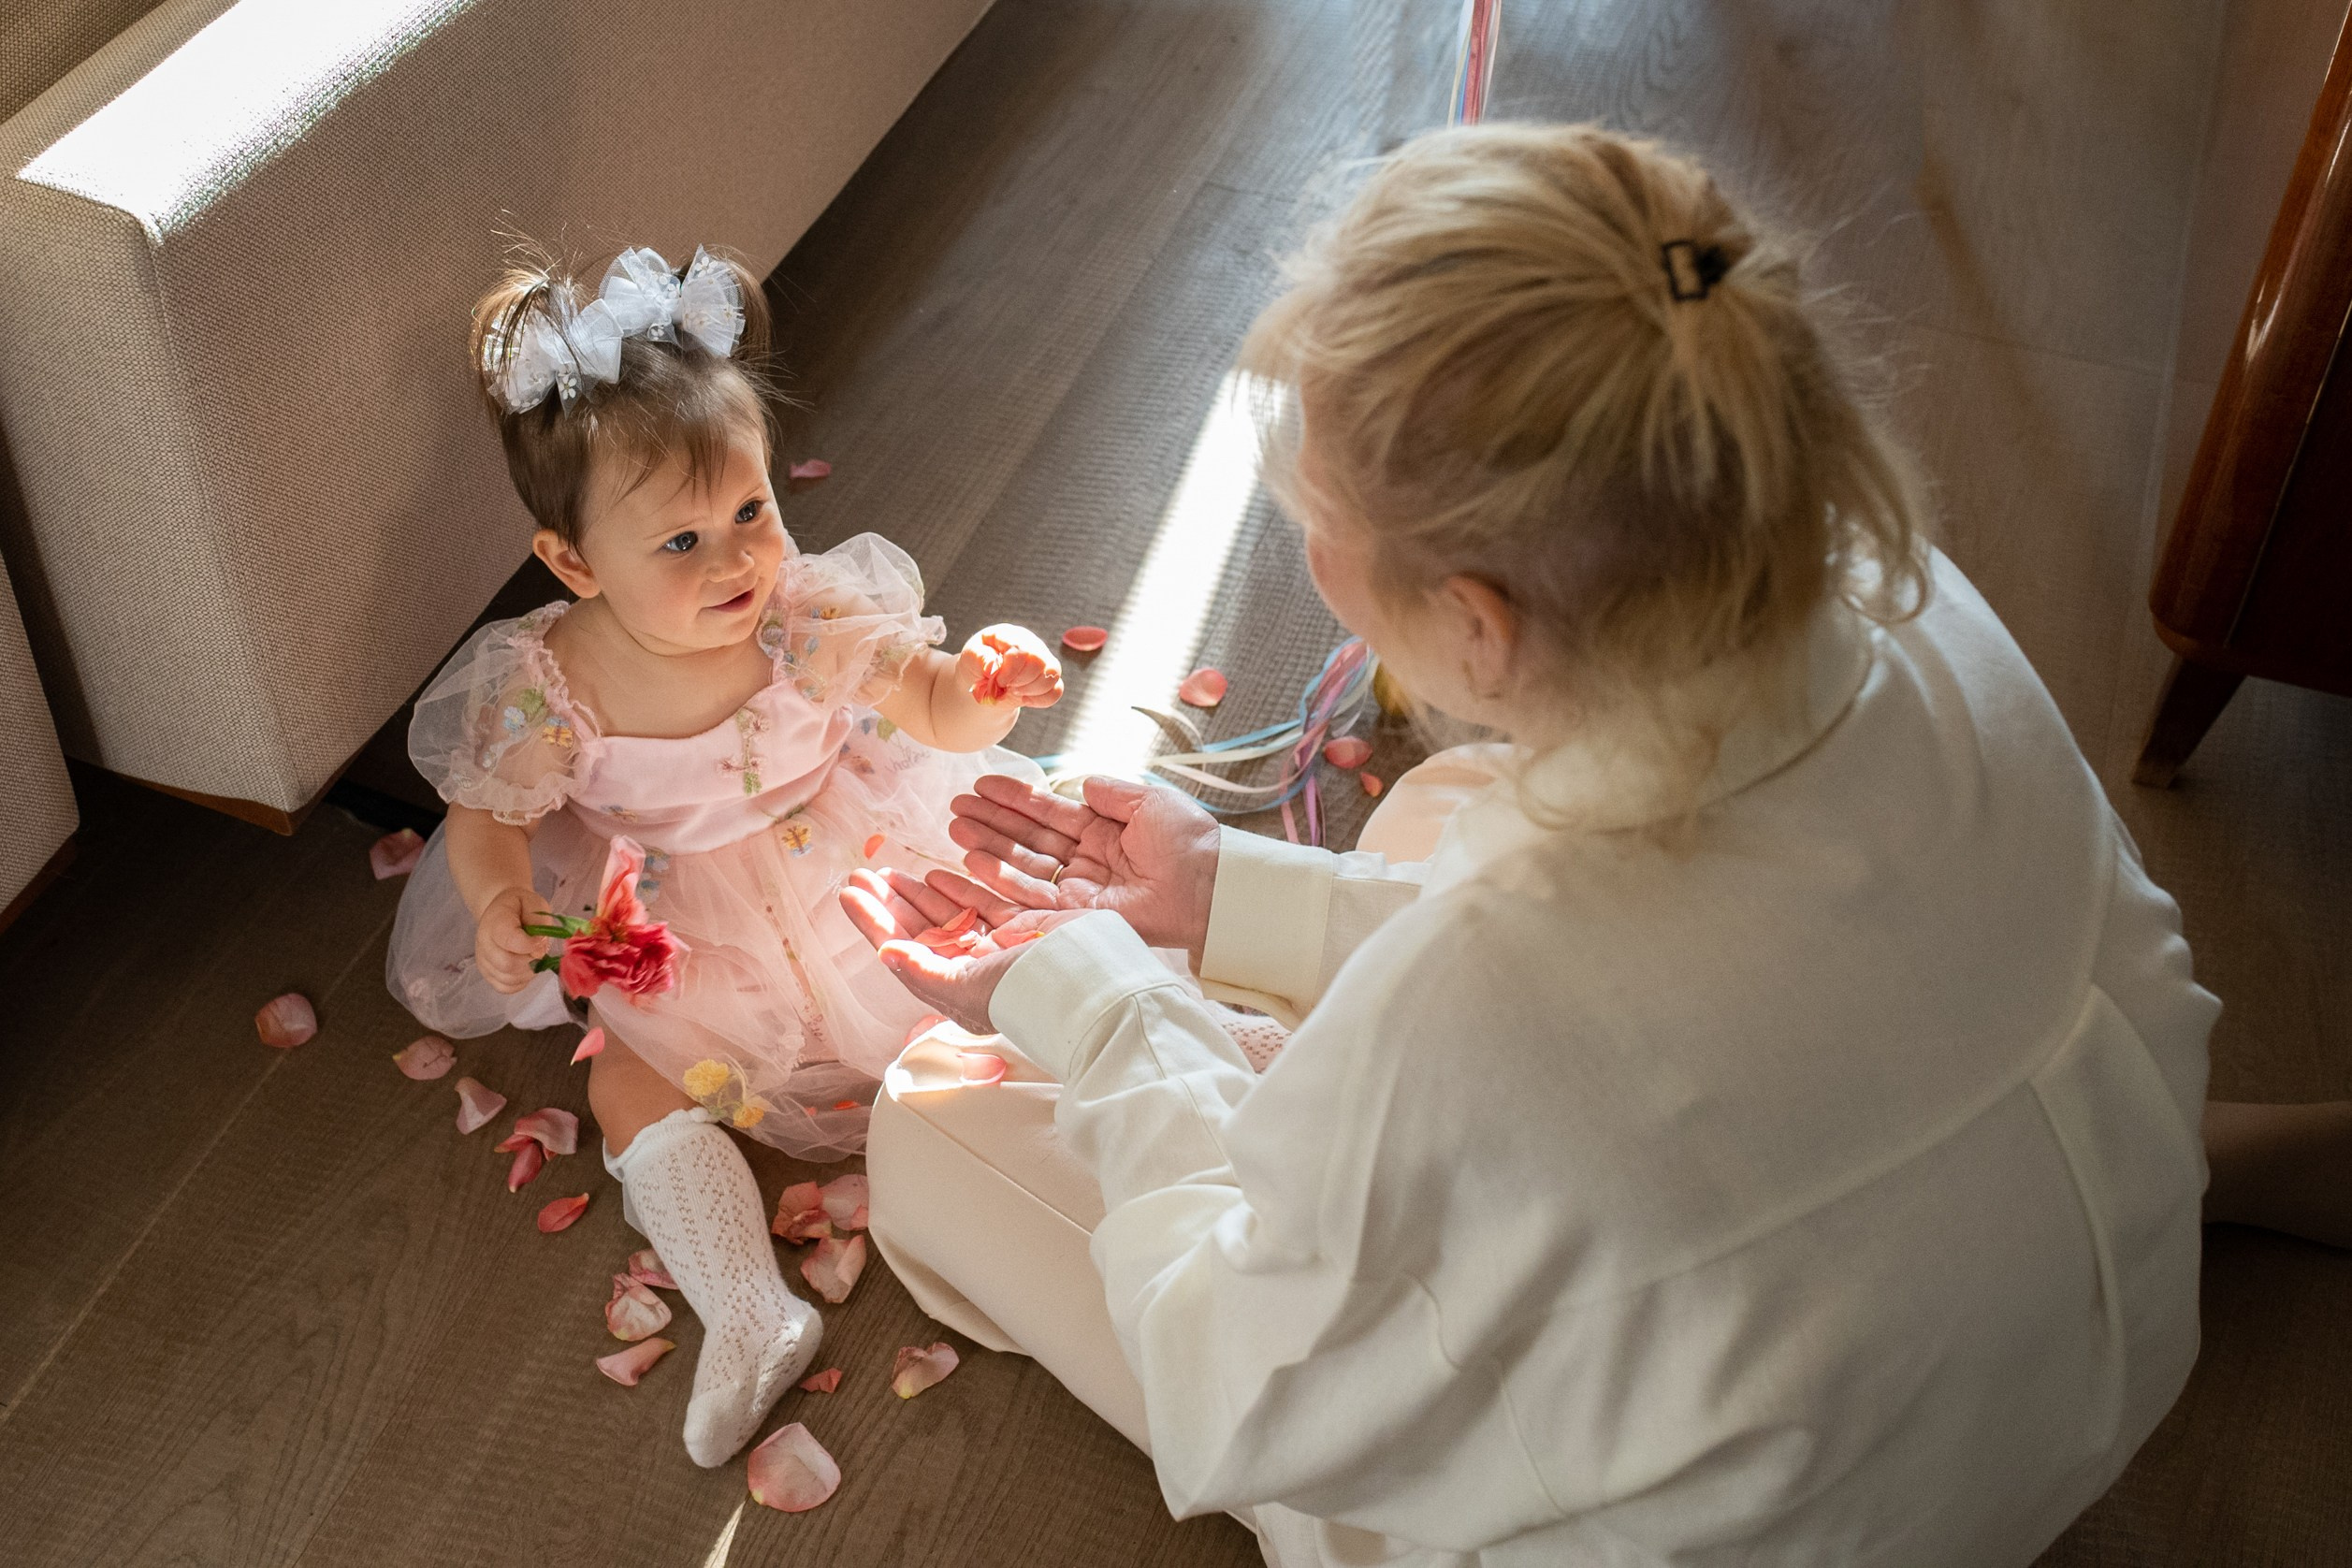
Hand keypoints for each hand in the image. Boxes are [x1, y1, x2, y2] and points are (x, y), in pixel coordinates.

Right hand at [475, 885, 552, 993]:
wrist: (502, 912)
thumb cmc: (521, 908)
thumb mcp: (534, 904)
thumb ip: (539, 923)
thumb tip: (539, 950)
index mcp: (494, 922)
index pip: (510, 940)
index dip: (530, 944)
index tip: (540, 939)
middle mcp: (483, 943)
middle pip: (508, 964)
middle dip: (531, 961)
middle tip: (537, 950)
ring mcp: (483, 960)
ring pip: (508, 979)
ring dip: (528, 972)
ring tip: (530, 956)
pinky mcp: (487, 974)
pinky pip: (506, 987)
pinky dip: (520, 981)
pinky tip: (524, 967)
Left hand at [839, 866, 1084, 1032]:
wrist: (1086, 982)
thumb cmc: (1024, 993)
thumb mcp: (964, 989)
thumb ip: (922, 971)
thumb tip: (883, 952)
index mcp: (950, 989)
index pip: (900, 949)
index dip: (872, 921)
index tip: (848, 893)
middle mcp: (967, 970)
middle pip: (917, 929)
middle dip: (887, 902)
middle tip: (861, 874)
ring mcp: (992, 947)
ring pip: (943, 914)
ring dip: (914, 892)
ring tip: (888, 871)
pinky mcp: (1018, 927)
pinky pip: (977, 904)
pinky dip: (955, 889)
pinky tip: (935, 873)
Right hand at [949, 773, 1218, 966]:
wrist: (1209, 883)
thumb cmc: (1189, 840)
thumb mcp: (1148, 801)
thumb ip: (1110, 793)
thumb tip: (1082, 783)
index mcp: (1104, 831)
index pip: (1049, 813)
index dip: (1015, 799)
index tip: (983, 784)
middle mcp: (1086, 859)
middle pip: (1028, 838)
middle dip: (991, 821)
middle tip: (957, 806)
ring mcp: (1079, 888)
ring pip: (1023, 865)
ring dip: (988, 846)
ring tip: (956, 827)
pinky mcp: (1076, 915)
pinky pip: (1031, 896)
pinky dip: (1001, 878)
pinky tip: (975, 859)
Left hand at [958, 625, 1062, 707]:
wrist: (983, 681)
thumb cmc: (977, 664)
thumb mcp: (970, 657)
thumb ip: (980, 658)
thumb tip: (992, 667)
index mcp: (1010, 635)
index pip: (1021, 649)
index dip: (1010, 670)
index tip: (997, 681)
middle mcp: (1031, 643)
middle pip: (1039, 662)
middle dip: (1020, 681)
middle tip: (1005, 686)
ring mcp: (1043, 660)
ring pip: (1052, 675)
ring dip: (1030, 690)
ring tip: (1014, 691)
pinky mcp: (1049, 677)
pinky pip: (1056, 690)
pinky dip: (1040, 699)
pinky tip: (1025, 698)